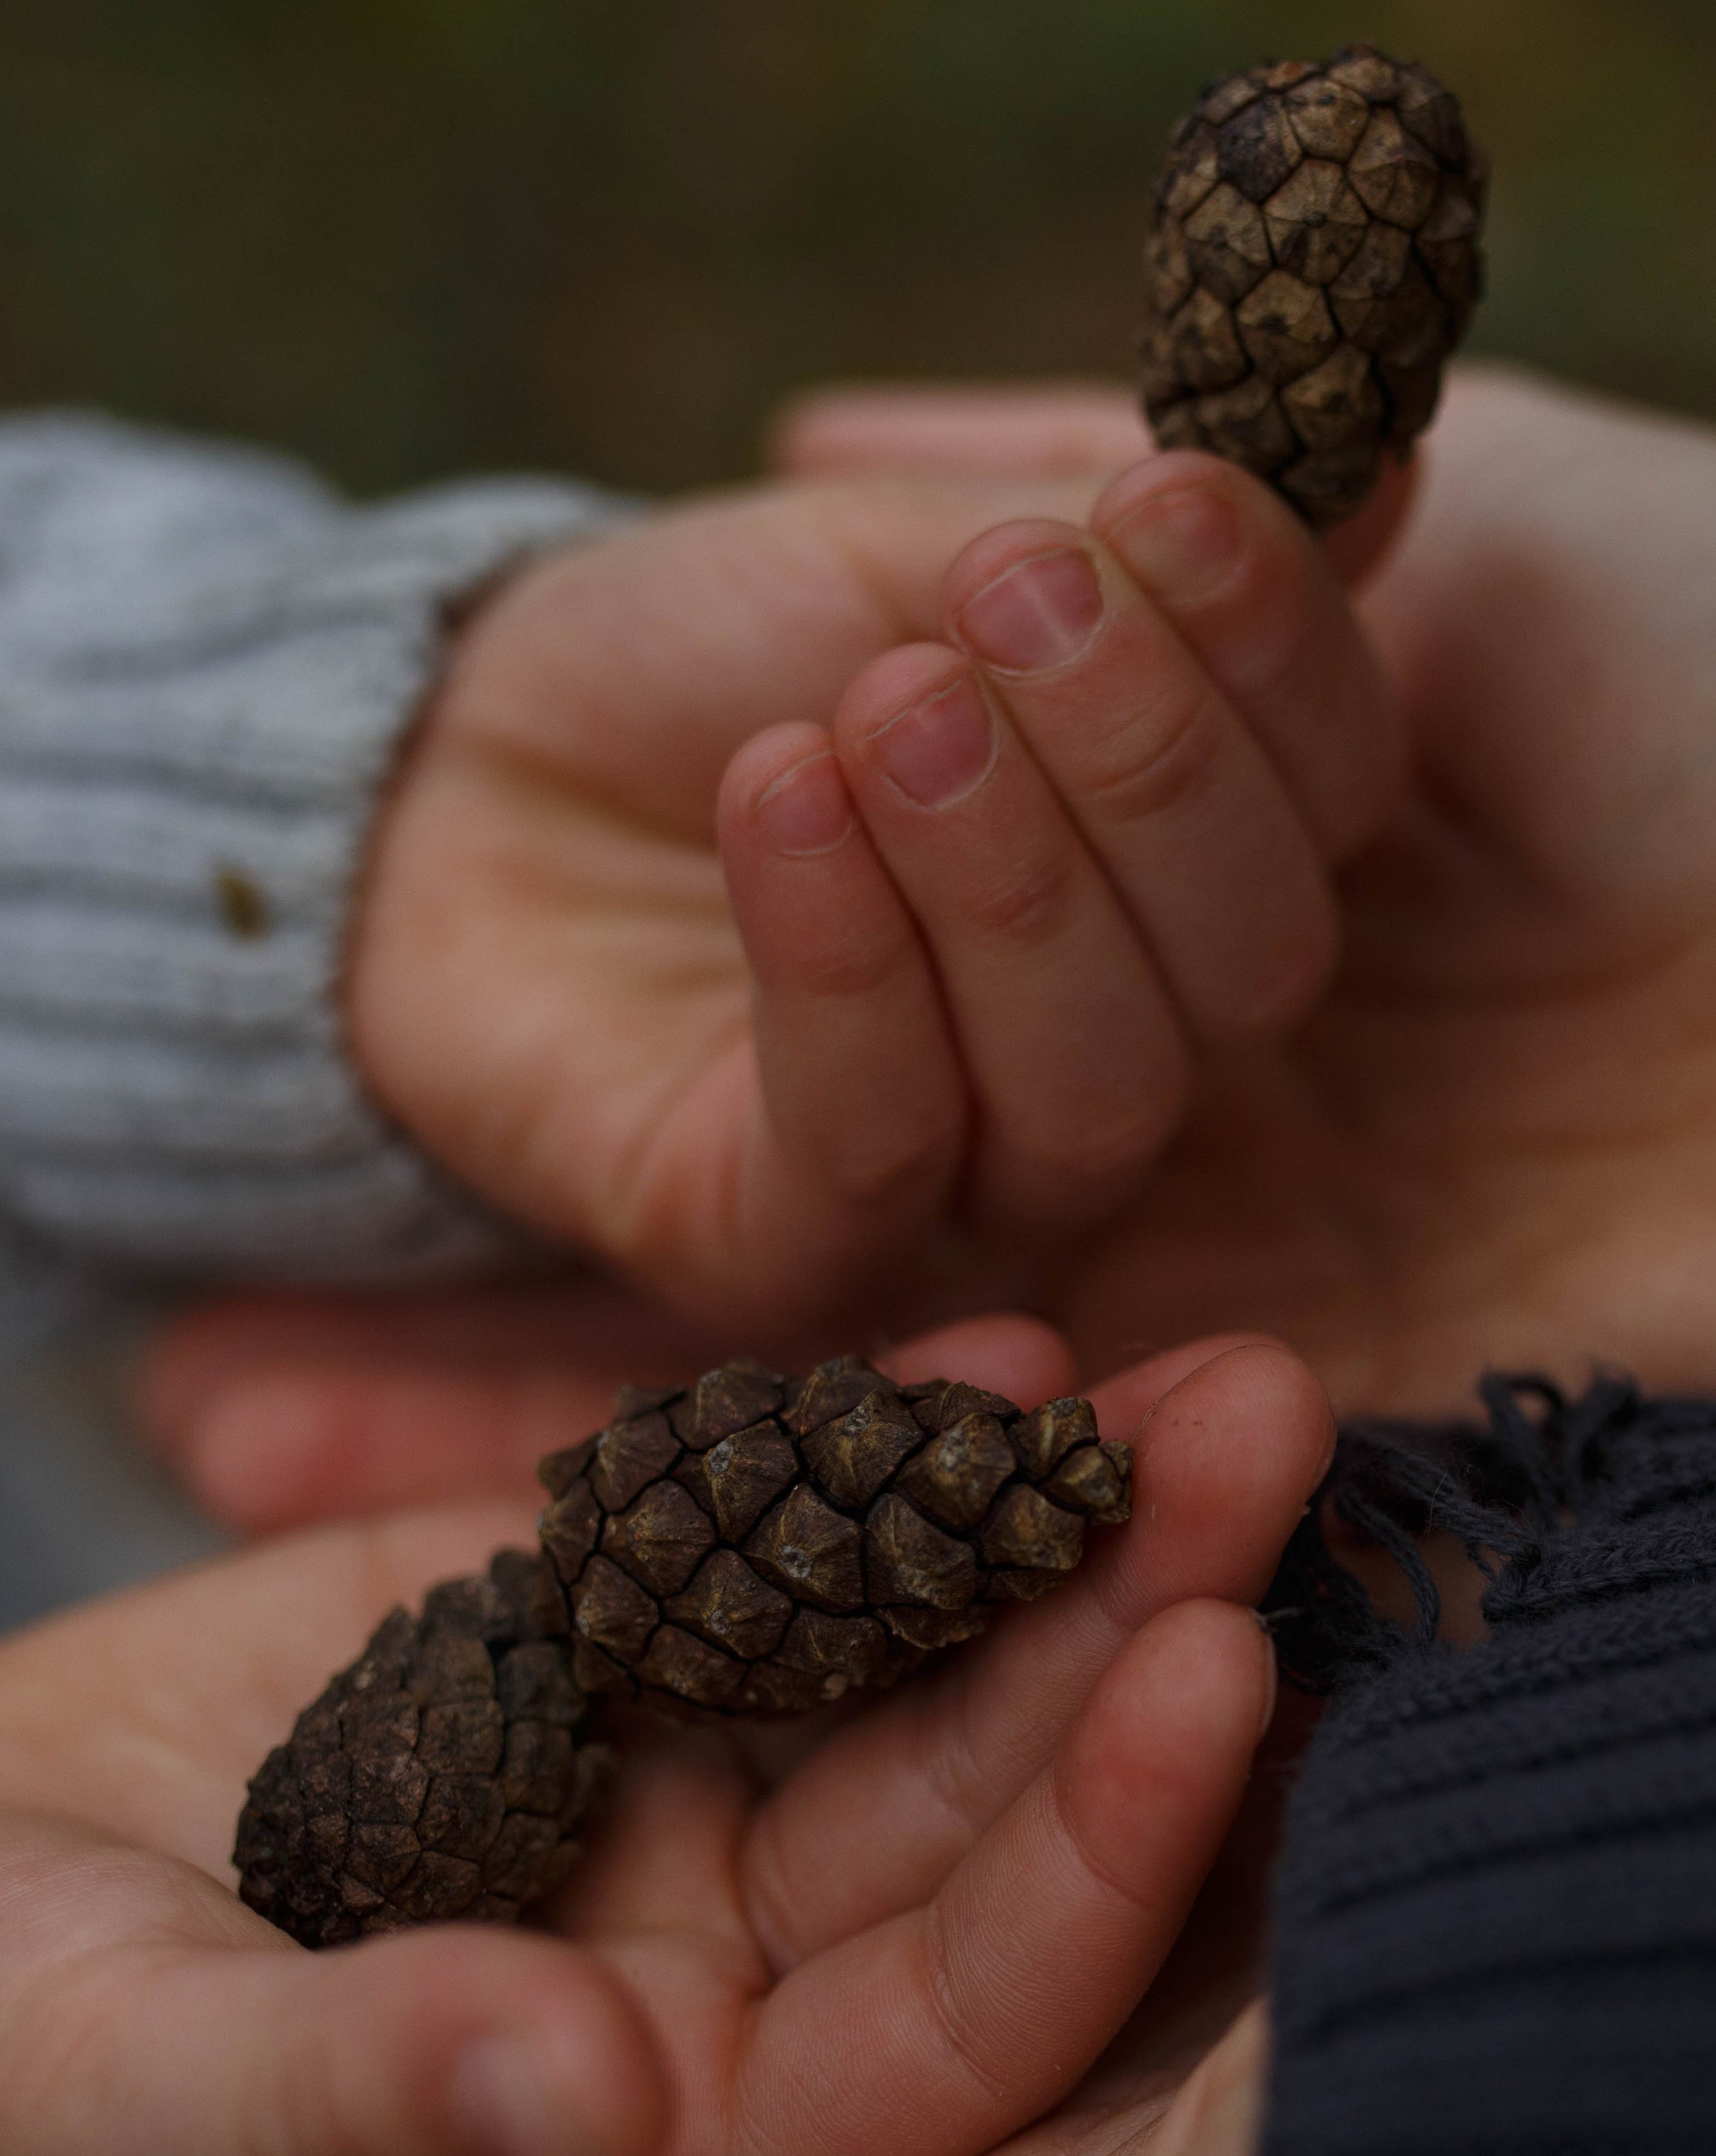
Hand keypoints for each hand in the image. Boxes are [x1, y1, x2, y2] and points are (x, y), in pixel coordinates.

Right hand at [0, 1325, 1327, 2155]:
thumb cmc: (4, 2064)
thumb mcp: (145, 2093)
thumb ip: (369, 2106)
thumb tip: (597, 2106)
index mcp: (676, 2140)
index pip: (955, 2017)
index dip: (1094, 1851)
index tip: (1221, 1662)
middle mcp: (728, 1966)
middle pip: (978, 1793)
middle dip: (1128, 1615)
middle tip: (1274, 1417)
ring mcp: (677, 1783)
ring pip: (909, 1645)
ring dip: (1043, 1509)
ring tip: (1192, 1364)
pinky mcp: (606, 1634)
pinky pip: (775, 1530)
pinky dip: (870, 1441)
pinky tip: (1001, 1338)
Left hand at [145, 428, 1402, 1526]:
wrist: (447, 767)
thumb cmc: (708, 659)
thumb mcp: (908, 555)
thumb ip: (1119, 548)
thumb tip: (1379, 482)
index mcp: (1180, 879)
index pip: (1330, 809)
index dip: (1284, 658)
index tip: (1171, 495)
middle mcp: (1109, 1051)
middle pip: (1244, 975)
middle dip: (1147, 766)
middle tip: (1008, 597)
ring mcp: (958, 1182)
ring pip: (1097, 1092)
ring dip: (1011, 878)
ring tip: (892, 702)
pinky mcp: (783, 1252)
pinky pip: (878, 1141)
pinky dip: (848, 963)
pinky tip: (781, 792)